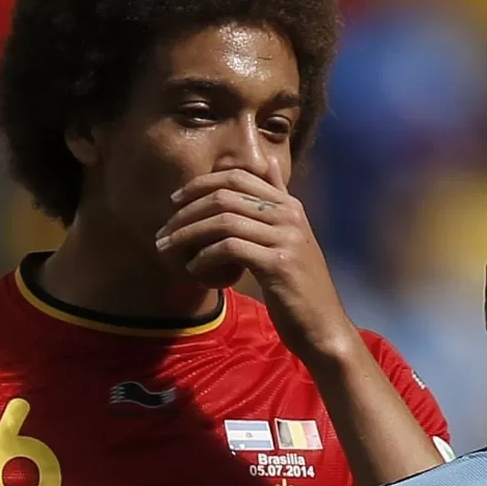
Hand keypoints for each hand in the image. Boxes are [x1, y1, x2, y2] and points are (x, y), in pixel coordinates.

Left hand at [156, 159, 357, 364]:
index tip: (176, 201)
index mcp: (290, 206)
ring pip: (223, 221)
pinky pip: (230, 248)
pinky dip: (205, 257)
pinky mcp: (278, 264)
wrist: (322, 324)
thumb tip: (267, 161)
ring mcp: (286, 238)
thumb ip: (278, 200)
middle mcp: (289, 216)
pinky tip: (195, 270)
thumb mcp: (291, 236)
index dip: (201, 184)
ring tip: (170, 250)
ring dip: (188, 235)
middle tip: (164, 232)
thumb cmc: (299, 284)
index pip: (238, 177)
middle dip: (186, 213)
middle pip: (225, 197)